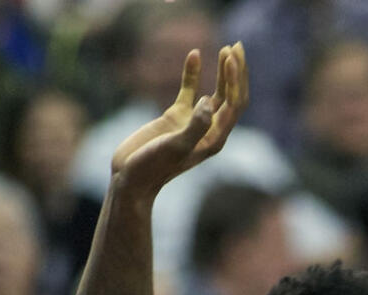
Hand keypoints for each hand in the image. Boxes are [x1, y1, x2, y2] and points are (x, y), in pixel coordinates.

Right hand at [110, 44, 248, 196]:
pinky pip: (189, 91)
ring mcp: (193, 121)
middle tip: (236, 46)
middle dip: (236, 72)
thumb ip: (196, 126)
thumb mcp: (176, 147)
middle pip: (231, 96)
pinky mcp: (176, 116)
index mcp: (215, 138)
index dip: (235, 80)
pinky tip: (194, 55)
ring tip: (225, 48)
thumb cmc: (154, 167)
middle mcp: (209, 129)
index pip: (234, 104)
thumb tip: (210, 101)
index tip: (230, 57)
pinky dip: (192, 74)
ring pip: (215, 92)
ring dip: (222, 71)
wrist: (131, 176)